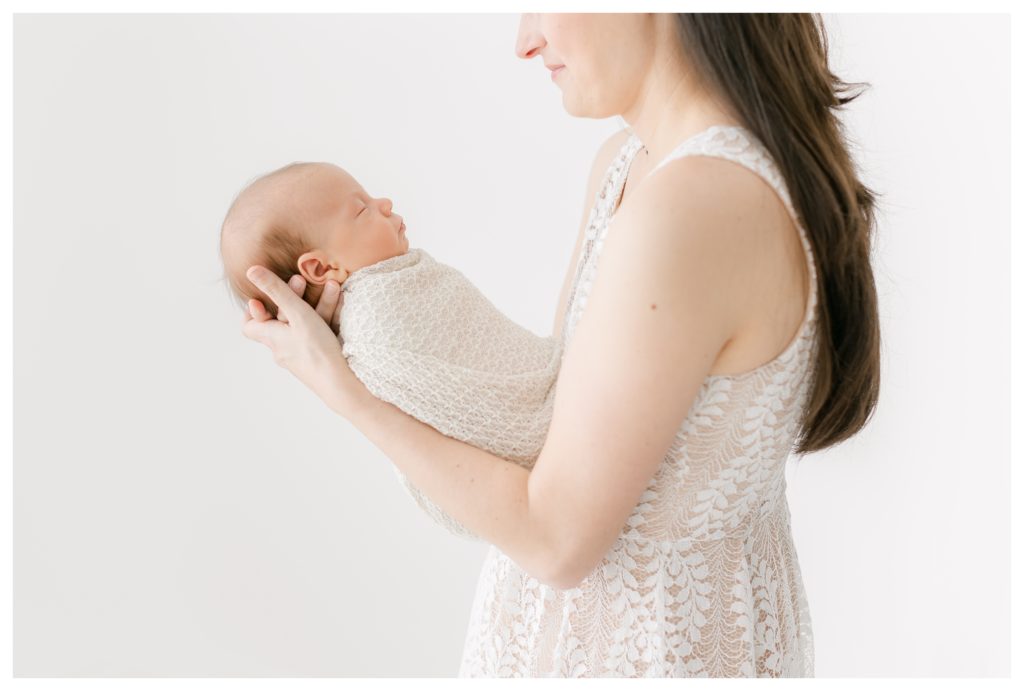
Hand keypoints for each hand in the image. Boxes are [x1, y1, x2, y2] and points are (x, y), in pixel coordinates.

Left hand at [241, 266, 366, 416]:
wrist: (342, 384)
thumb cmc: (316, 349)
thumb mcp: (296, 313)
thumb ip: (276, 290)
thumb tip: (251, 270)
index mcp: (272, 339)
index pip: (249, 327)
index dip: (254, 311)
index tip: (263, 297)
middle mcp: (283, 350)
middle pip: (281, 320)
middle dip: (294, 298)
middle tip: (302, 281)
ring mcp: (301, 357)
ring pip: (305, 326)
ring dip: (318, 305)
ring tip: (333, 286)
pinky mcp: (320, 361)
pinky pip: (320, 336)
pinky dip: (329, 320)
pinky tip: (343, 306)